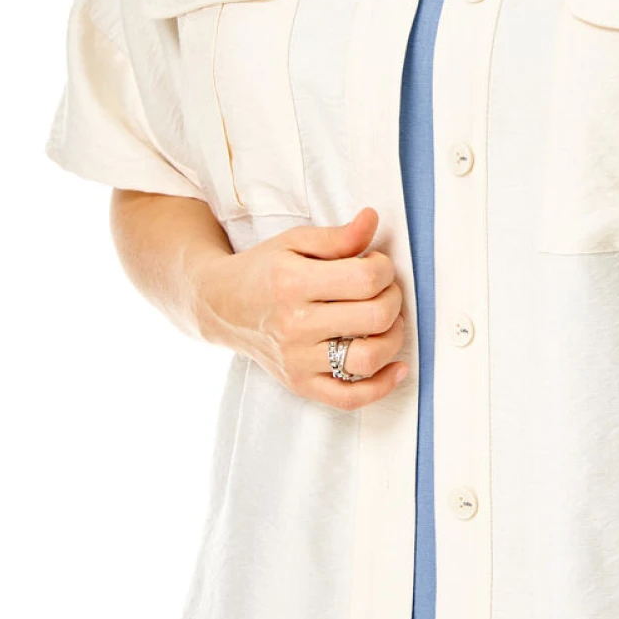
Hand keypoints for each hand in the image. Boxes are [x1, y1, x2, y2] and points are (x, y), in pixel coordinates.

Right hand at [193, 205, 409, 409]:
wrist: (221, 306)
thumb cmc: (263, 270)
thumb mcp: (295, 242)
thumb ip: (337, 236)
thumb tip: (372, 220)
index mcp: (293, 283)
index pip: (366, 279)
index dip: (384, 268)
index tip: (376, 264)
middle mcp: (294, 325)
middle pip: (374, 317)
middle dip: (393, 298)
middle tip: (385, 290)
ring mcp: (297, 360)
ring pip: (367, 359)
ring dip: (393, 338)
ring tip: (388, 322)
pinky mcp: (300, 384)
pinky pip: (349, 398)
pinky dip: (381, 387)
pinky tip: (397, 368)